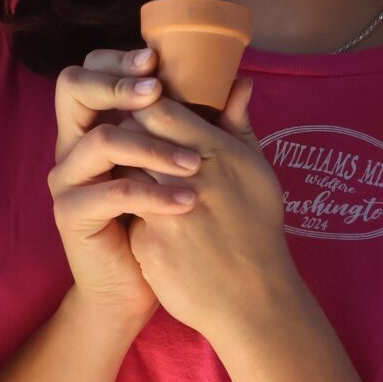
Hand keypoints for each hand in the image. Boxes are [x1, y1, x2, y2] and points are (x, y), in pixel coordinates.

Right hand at [48, 47, 204, 319]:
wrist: (134, 287)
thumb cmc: (160, 222)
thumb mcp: (186, 167)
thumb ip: (208, 124)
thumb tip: (241, 82)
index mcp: (96, 125)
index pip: (90, 71)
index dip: (118, 60)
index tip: (156, 59)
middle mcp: (72, 144)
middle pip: (72, 89)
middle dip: (118, 84)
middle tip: (158, 91)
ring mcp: (67, 178)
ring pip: (100, 140)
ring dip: (151, 145)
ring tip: (194, 164)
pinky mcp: (71, 212)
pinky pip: (110, 192)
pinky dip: (152, 193)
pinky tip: (186, 201)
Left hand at [121, 76, 292, 341]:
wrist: (253, 301)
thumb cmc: (259, 233)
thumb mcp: (258, 174)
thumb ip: (239, 126)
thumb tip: (237, 81)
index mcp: (221, 154)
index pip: (162, 110)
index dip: (142, 104)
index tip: (140, 106)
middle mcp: (193, 178)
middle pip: (136, 137)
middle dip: (127, 137)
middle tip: (125, 139)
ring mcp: (167, 213)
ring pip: (125, 175)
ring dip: (123, 173)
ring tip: (129, 178)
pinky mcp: (149, 244)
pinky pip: (127, 214)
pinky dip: (128, 212)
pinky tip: (132, 219)